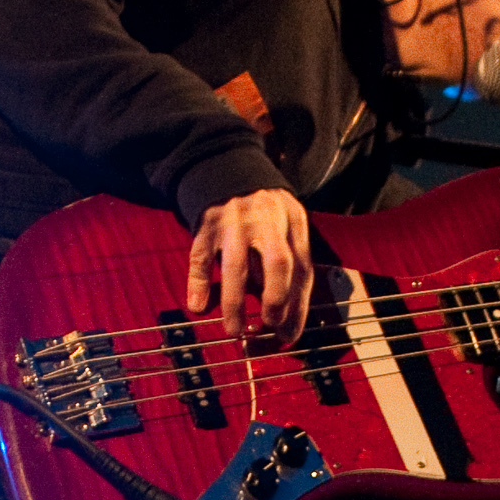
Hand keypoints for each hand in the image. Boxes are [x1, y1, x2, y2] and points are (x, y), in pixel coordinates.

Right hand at [187, 187, 312, 349]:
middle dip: (276, 299)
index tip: (288, 334)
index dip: (297, 306)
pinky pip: (201, 257)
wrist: (228, 165)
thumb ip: (288, 262)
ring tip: (234, 330)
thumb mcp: (285, 224)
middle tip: (268, 325)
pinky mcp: (207, 223)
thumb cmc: (262, 210)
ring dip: (235, 303)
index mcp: (292, 220)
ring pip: (237, 266)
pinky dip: (199, 283)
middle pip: (278, 263)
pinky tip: (198, 307)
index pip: (301, 268)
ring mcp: (234, 220)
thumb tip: (286, 318)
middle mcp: (266, 219)